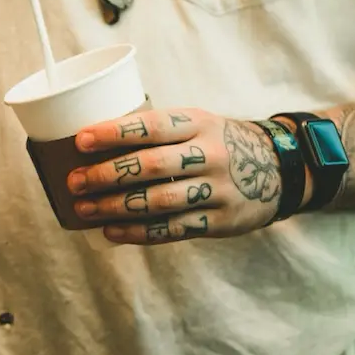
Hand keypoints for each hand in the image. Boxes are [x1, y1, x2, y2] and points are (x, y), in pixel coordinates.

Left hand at [67, 109, 301, 244]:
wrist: (279, 169)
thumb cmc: (218, 143)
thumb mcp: (199, 123)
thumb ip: (159, 133)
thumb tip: (94, 145)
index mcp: (199, 123)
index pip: (152, 125)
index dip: (115, 132)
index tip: (81, 140)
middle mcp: (210, 154)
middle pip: (151, 166)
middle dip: (107, 175)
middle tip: (75, 181)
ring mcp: (218, 189)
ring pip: (159, 201)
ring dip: (116, 207)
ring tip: (85, 209)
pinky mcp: (221, 221)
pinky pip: (174, 229)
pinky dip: (138, 232)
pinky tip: (111, 231)